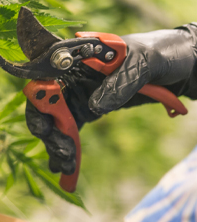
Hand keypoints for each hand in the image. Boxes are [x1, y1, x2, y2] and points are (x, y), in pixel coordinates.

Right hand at [26, 25, 196, 174]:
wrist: (182, 65)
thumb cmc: (162, 53)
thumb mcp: (145, 62)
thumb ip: (121, 81)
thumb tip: (96, 106)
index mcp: (80, 55)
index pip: (47, 73)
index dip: (39, 97)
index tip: (44, 122)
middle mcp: (72, 74)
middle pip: (45, 102)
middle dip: (48, 129)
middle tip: (62, 151)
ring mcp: (79, 93)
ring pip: (56, 121)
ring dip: (57, 145)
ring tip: (66, 166)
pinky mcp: (87, 109)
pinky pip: (71, 130)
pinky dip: (68, 149)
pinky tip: (67, 168)